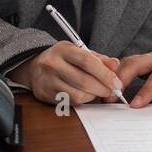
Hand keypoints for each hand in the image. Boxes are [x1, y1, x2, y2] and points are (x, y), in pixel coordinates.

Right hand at [9, 41, 123, 105]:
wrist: (35, 66)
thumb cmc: (62, 58)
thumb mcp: (79, 52)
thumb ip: (99, 59)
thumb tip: (115, 65)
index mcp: (63, 49)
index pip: (87, 61)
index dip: (105, 74)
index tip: (116, 82)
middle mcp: (52, 64)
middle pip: (84, 81)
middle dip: (102, 88)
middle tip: (111, 90)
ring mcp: (47, 80)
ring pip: (78, 95)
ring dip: (93, 96)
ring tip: (98, 92)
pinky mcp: (45, 94)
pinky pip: (70, 102)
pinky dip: (83, 100)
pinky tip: (86, 95)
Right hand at [115, 29, 151, 106]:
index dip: (146, 92)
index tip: (135, 105)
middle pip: (135, 63)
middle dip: (120, 79)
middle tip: (109, 98)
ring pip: (129, 62)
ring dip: (115, 76)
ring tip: (105, 95)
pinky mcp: (148, 59)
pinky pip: (130, 64)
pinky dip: (118, 73)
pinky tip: (110, 86)